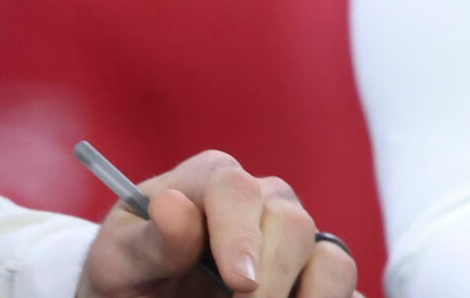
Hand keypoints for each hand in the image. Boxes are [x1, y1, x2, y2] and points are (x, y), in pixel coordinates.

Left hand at [74, 150, 359, 296]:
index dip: (240, 234)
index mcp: (210, 182)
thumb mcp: (121, 263)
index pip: (235, 188)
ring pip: (332, 260)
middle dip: (272, 278)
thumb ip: (149, 241)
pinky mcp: (318, 282)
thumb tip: (175, 206)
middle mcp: (263, 202)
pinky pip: (348, 295)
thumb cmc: (131, 276)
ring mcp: (297, 243)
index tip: (239, 282)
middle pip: (292, 223)